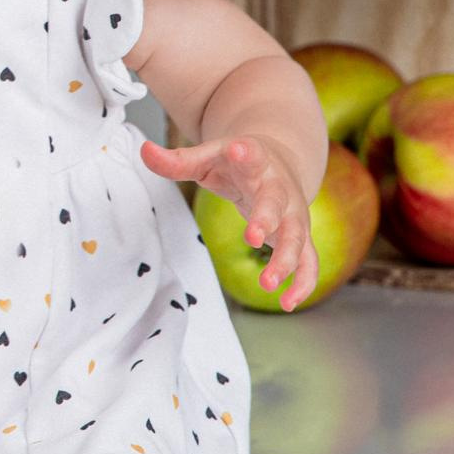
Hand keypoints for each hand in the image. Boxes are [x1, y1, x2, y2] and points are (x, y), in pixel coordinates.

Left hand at [141, 132, 320, 311]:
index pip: (252, 154)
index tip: (240, 150)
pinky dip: (304, 283)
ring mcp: (294, 212)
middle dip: (266, 219)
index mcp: (255, 161)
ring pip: (296, 236)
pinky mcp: (300, 234)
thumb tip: (143, 151)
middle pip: (276, 202)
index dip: (246, 154)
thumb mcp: (208, 157)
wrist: (279, 159)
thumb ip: (178, 160)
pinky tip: (288, 304)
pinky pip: (309, 260)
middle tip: (252, 237)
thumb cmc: (236, 162)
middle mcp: (279, 187)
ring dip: (285, 261)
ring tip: (266, 284)